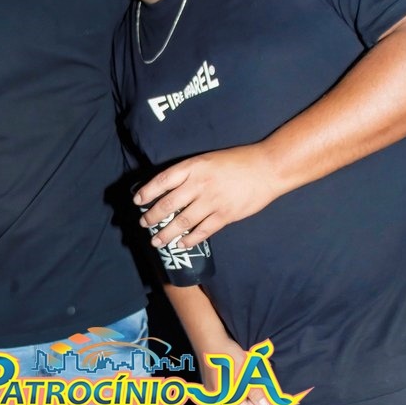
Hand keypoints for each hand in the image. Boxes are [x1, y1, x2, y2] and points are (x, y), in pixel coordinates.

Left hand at [133, 144, 276, 249]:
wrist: (268, 168)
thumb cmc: (238, 161)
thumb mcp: (208, 160)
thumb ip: (190, 173)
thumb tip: (169, 189)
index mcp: (194, 166)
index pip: (163, 180)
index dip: (148, 192)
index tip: (138, 201)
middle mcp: (200, 184)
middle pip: (168, 204)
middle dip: (152, 217)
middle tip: (144, 224)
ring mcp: (212, 201)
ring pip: (182, 221)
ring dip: (166, 233)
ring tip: (156, 241)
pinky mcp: (225, 215)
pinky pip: (202, 231)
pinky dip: (189, 239)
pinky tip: (181, 244)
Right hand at [198, 340, 271, 404]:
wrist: (210, 342)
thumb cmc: (229, 356)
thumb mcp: (247, 372)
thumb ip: (257, 392)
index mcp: (225, 401)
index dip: (256, 402)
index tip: (255, 386)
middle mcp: (216, 404)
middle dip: (250, 403)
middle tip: (250, 385)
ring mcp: (211, 399)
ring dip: (242, 400)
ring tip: (243, 382)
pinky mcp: (209, 393)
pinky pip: (227, 403)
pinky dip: (234, 396)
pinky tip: (235, 381)